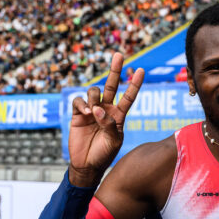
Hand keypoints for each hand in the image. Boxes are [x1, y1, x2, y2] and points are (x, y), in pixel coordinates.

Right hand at [69, 53, 143, 185]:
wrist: (87, 164)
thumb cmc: (104, 154)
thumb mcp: (113, 141)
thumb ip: (109, 124)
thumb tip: (98, 108)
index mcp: (119, 116)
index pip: (129, 97)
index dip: (134, 84)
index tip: (141, 70)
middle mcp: (106, 110)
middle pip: (112, 85)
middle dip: (116, 70)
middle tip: (119, 54)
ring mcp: (92, 110)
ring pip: (94, 91)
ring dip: (93, 97)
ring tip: (92, 112)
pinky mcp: (77, 114)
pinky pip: (79, 100)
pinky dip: (82, 103)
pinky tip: (85, 113)